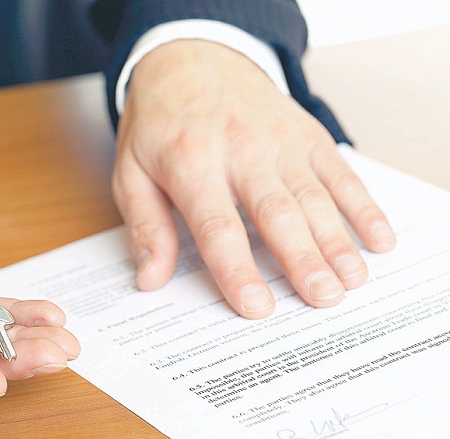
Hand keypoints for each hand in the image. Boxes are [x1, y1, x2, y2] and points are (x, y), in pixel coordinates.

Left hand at [113, 40, 395, 317]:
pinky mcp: (307, 134)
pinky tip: (378, 238)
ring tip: (352, 280)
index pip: (217, 225)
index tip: (256, 306)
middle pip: (276, 212)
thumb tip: (151, 278)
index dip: (237, 269)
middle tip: (322, 299)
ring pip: (313, 196)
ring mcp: (280, 140)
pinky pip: (340, 173)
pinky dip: (363, 206)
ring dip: (336, 240)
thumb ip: (145, 226)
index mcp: (191, 163)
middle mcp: (241, 150)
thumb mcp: (131, 171)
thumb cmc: (159, 123)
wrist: (193, 59)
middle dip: (302, 258)